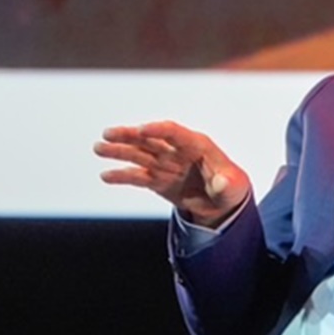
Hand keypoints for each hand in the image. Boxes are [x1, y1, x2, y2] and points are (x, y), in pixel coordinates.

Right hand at [94, 121, 250, 226]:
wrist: (224, 204)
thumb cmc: (232, 187)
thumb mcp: (235, 186)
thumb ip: (227, 183)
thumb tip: (221, 182)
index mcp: (197, 145)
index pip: (175, 133)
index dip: (159, 130)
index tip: (142, 130)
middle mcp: (177, 152)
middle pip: (150, 140)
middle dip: (130, 136)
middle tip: (108, 134)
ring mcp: (166, 165)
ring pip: (140, 155)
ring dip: (119, 151)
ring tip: (98, 148)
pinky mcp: (158, 181)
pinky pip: (138, 177)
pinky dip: (123, 176)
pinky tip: (105, 176)